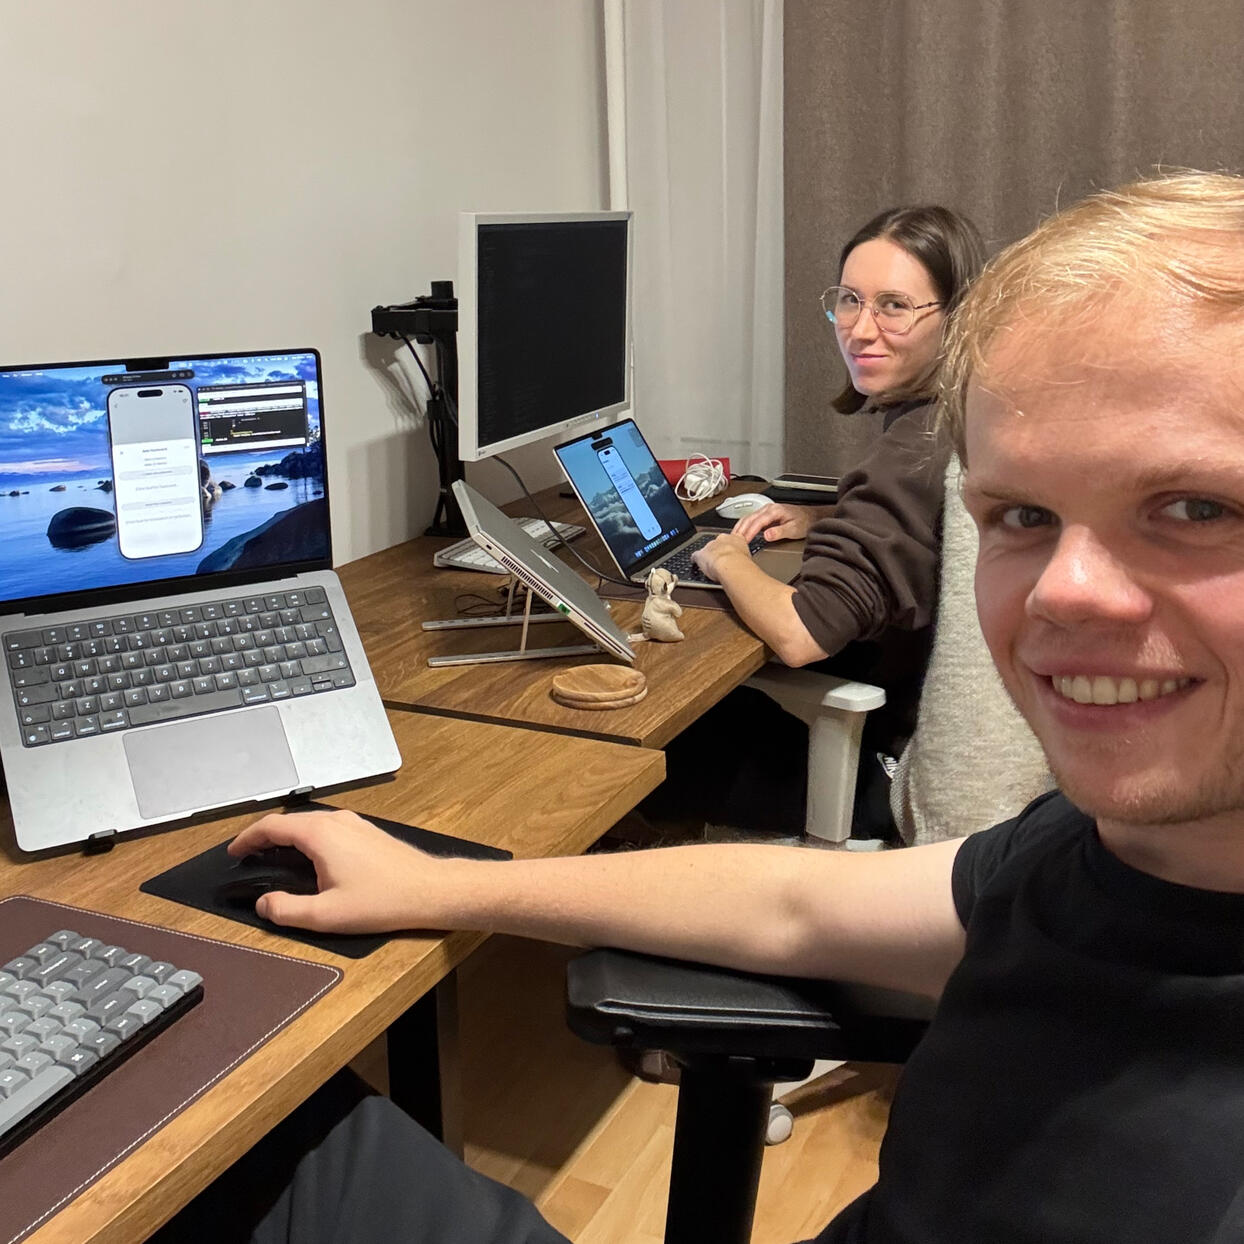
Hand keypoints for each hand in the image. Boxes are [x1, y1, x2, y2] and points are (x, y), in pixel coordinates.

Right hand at [228, 807, 446, 933]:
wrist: (429, 890)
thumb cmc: (385, 900)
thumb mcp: (326, 915)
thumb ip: (286, 910)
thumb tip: (265, 904)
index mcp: (321, 835)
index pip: (271, 826)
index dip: (247, 838)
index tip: (234, 851)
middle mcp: (337, 822)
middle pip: (289, 821)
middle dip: (264, 837)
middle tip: (248, 856)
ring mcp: (354, 824)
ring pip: (309, 823)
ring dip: (287, 837)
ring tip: (274, 858)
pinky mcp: (366, 832)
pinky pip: (327, 827)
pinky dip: (308, 838)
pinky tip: (309, 859)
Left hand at [691, 532, 751, 581]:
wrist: (730, 563)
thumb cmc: (741, 562)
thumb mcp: (749, 557)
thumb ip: (745, 556)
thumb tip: (747, 561)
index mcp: (736, 538)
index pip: (732, 539)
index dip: (730, 546)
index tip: (730, 552)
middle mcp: (722, 539)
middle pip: (718, 544)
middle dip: (719, 551)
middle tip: (722, 561)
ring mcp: (710, 546)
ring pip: (707, 550)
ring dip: (709, 557)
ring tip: (712, 566)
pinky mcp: (700, 554)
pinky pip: (696, 556)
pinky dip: (696, 561)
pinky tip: (697, 565)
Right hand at [732, 503, 812, 543]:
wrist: (812, 517)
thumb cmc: (805, 522)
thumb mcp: (794, 529)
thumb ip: (779, 532)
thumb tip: (766, 535)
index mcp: (774, 511)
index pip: (756, 522)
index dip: (748, 532)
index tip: (742, 541)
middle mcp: (769, 508)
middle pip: (749, 518)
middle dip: (740, 529)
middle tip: (732, 541)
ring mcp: (767, 510)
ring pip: (749, 517)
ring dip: (740, 527)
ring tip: (734, 537)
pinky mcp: (767, 514)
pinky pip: (752, 519)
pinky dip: (745, 526)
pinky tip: (742, 532)